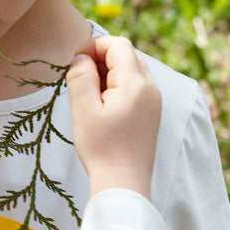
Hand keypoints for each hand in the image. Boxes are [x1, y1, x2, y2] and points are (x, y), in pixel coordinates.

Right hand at [65, 36, 160, 199]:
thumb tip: (81, 58)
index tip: (75, 61)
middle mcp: (151, 88)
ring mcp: (154, 100)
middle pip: (127, 54)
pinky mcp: (152, 113)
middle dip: (101, 58)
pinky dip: (118, 86)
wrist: (124, 184)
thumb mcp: (83, 110)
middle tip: (80, 78)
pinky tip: (103, 106)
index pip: (118, 45)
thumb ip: (81, 78)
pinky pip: (136, 86)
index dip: (94, 45)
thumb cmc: (102, 149)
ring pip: (132, 69)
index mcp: (135, 83)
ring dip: (109, 72)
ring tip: (90, 95)